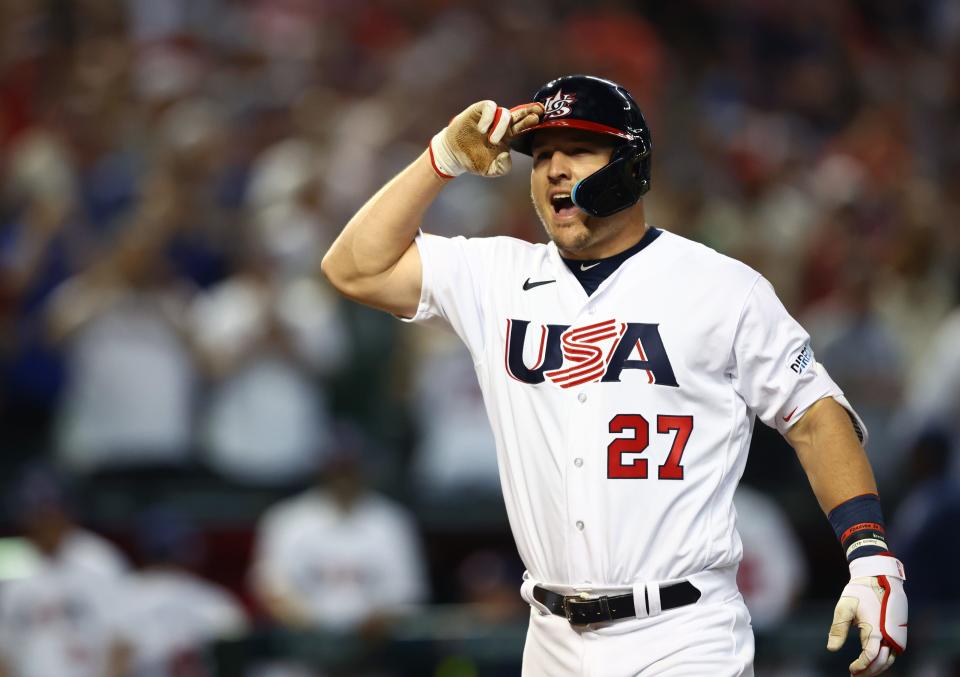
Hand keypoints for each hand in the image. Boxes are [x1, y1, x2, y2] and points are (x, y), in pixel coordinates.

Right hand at [429, 100, 542, 177]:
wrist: (453, 155)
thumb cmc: (474, 160)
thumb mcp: (490, 169)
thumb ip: (501, 167)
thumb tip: (506, 156)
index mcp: (507, 136)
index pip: (523, 126)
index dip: (531, 121)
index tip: (541, 117)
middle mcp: (500, 124)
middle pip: (518, 114)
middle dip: (529, 111)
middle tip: (537, 111)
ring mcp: (489, 117)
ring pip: (504, 113)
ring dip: (501, 126)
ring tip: (493, 140)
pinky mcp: (478, 111)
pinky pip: (489, 107)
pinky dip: (488, 117)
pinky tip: (483, 129)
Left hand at [827, 555, 906, 675]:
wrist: (878, 577)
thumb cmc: (859, 592)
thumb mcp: (844, 608)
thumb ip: (838, 629)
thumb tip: (831, 648)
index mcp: (876, 629)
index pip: (871, 656)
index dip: (862, 666)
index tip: (851, 670)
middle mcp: (890, 634)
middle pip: (882, 662)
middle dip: (870, 671)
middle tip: (855, 675)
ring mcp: (897, 633)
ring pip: (890, 658)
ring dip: (878, 667)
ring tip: (862, 671)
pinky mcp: (898, 631)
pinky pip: (893, 651)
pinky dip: (884, 659)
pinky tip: (872, 660)